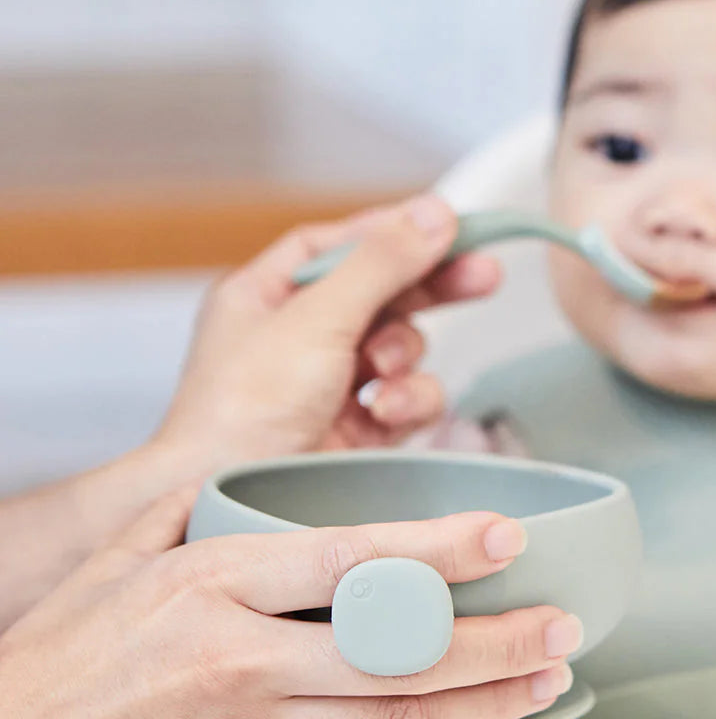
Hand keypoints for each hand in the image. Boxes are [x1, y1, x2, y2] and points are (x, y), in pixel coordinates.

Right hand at [0, 492, 580, 718]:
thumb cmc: (63, 659)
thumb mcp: (126, 559)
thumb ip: (198, 506)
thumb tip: (257, 470)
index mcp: (214, 580)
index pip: (349, 559)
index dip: (437, 549)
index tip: (502, 534)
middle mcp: (243, 654)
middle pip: (395, 647)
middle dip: (495, 637)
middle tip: (561, 622)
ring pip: (396, 712)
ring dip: (485, 695)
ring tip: (548, 673)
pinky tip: (476, 717)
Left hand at [155, 195, 500, 470]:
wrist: (228, 504)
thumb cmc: (241, 414)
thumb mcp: (315, 319)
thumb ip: (380, 264)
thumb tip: (433, 215)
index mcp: (267, 297)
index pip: (340, 246)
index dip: (391, 231)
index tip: (446, 224)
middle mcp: (297, 336)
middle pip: (383, 292)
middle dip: (431, 288)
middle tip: (484, 276)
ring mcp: (329, 385)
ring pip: (402, 348)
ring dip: (405, 357)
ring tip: (385, 374)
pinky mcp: (357, 430)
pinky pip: (407, 399)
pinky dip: (407, 402)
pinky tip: (386, 413)